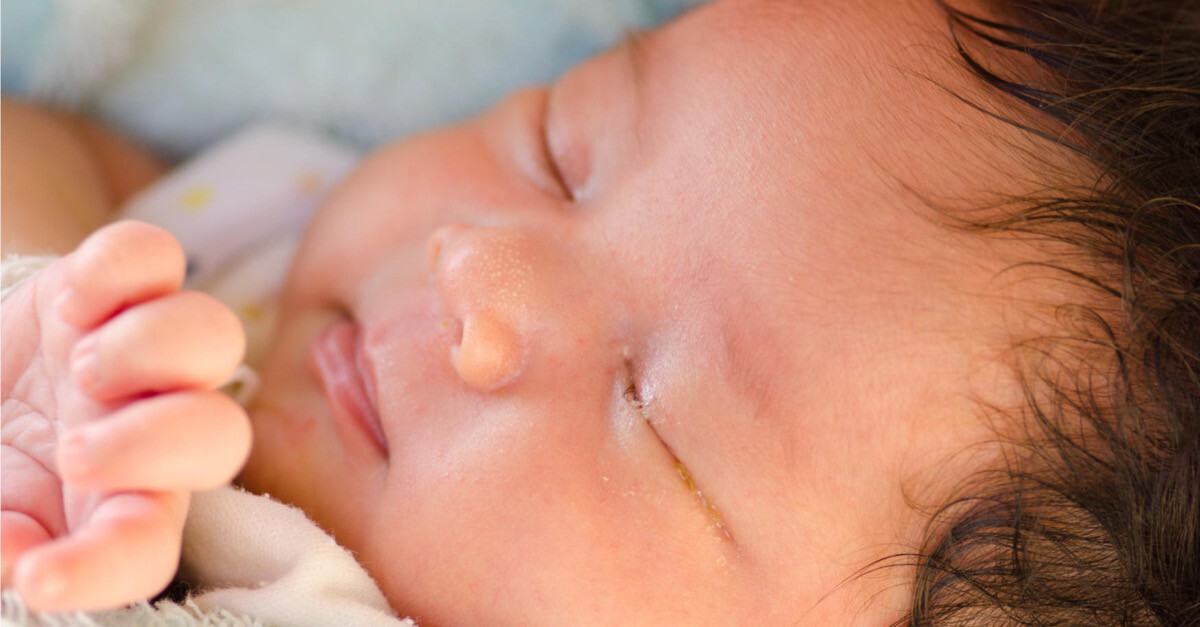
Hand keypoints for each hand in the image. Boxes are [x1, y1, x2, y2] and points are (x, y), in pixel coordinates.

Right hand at [1, 221, 250, 611]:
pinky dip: (117, 268)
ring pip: (213, 337)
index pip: (147, 550)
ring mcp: (142, 351)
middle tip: (74, 453)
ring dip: (150, 352)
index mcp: (119, 504)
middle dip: (156, 444)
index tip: (41, 579)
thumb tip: (15, 557)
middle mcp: (153, 429)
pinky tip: (69, 307)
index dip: (110, 568)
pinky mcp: (115, 284)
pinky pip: (153, 255)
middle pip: (223, 437)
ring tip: (81, 368)